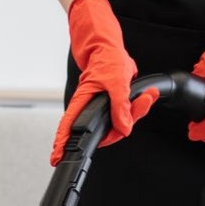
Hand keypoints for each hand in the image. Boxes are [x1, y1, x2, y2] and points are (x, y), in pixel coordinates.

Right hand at [51, 0, 158, 164]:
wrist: (112, 48)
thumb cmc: (108, 60)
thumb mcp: (117, 82)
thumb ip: (120, 107)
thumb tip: (123, 127)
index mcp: (82, 102)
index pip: (69, 128)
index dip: (62, 144)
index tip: (56, 157)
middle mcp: (90, 108)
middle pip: (105, 131)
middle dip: (125, 124)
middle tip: (141, 104)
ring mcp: (102, 108)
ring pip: (119, 123)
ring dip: (137, 111)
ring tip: (148, 96)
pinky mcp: (113, 105)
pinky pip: (126, 114)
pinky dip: (139, 107)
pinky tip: (148, 97)